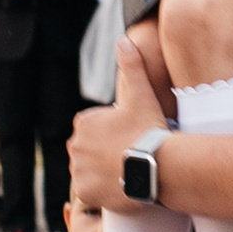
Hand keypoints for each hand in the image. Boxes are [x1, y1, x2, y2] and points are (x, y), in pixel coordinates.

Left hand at [68, 33, 173, 210]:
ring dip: (103, 172)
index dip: (113, 135)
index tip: (130, 139)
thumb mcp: (141, 95)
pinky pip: (90, 191)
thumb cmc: (149, 130)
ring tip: (127, 173)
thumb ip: (132, 66)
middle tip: (130, 157)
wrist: (158, 166)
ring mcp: (78, 170)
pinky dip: (101, 191)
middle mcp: (74, 145)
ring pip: (89, 171)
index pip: (94, 130)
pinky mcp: (84, 191)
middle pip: (89, 151)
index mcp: (83, 123)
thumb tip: (123, 40)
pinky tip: (120, 187)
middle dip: (105, 154)